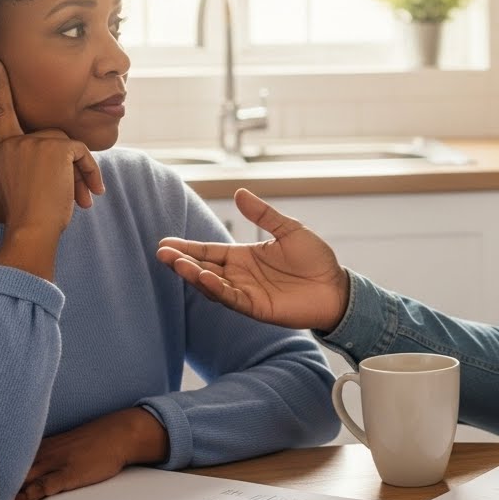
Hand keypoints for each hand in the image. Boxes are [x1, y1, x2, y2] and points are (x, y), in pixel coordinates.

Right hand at [0, 58, 103, 277]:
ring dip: (82, 173)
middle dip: (70, 166)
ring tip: (83, 199)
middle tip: (80, 196)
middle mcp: (15, 140)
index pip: (0, 111)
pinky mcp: (57, 147)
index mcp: (1, 148)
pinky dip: (91, 172)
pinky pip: (83, 153)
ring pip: (71, 148)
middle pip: (55, 140)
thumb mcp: (19, 184)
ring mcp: (35, 142)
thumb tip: (64, 155)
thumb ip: (32, 163)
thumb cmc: (28, 216)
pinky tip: (88, 193)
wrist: (30, 229)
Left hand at [12, 407, 168, 499]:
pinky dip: (28, 495)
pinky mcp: (69, 475)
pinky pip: (44, 486)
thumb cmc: (94, 440)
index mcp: (41, 445)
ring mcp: (55, 463)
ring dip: (4, 489)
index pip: (8, 455)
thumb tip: (27, 468)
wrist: (120, 433)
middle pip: (10, 467)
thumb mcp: (64, 443)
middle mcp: (43, 453)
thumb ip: (43, 453)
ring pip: (22, 477)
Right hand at [156, 188, 350, 331]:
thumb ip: (263, 215)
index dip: (188, 248)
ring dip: (194, 275)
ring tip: (176, 264)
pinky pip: (232, 298)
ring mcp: (247, 292)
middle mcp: (240, 275)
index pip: (209, 250)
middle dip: (182, 262)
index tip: (165, 243)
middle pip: (204, 267)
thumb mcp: (289, 230)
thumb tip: (239, 192)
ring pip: (213, 284)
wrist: (336, 287)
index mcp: (244, 256)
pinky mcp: (257, 307)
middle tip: (161, 253)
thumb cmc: (315, 259)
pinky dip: (217, 289)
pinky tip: (205, 277)